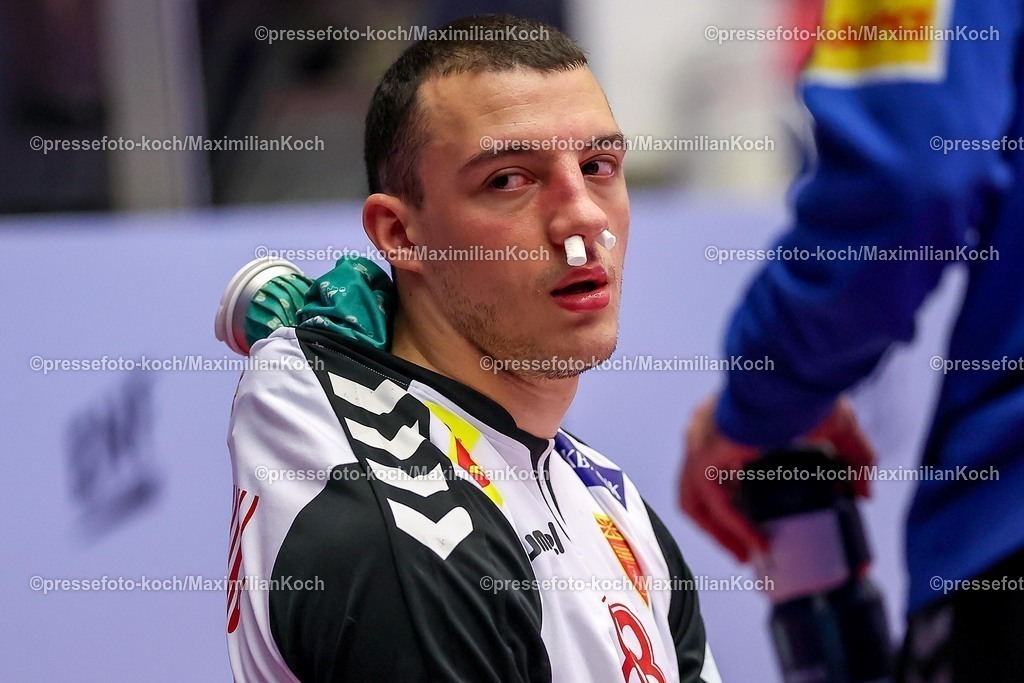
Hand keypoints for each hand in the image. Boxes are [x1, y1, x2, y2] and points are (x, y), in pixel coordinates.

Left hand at [678, 396, 875, 562]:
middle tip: (744, 551)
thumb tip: (865, 492)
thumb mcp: (836, 426)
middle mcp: (703, 431)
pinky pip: (714, 503)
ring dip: (719, 532)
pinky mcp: (705, 456)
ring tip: (745, 555)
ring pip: (695, 500)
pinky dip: (734, 527)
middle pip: (695, 488)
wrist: (792, 376)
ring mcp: (700, 443)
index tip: (751, 525)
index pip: (712, 467)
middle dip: (718, 524)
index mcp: (723, 419)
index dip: (727, 499)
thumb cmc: (807, 389)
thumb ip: (851, 459)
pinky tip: (757, 544)